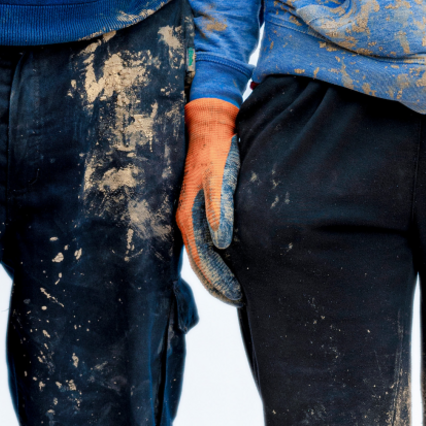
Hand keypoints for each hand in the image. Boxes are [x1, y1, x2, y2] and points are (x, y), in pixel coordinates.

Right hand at [176, 98, 241, 302]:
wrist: (208, 125)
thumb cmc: (216, 152)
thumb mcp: (220, 178)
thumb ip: (221, 210)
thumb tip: (221, 243)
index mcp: (189, 217)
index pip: (204, 260)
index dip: (219, 281)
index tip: (238, 296)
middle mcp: (186, 219)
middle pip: (201, 262)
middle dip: (218, 283)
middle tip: (240, 299)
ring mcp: (190, 212)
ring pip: (201, 252)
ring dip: (216, 272)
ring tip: (234, 287)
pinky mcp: (197, 205)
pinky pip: (204, 240)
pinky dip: (215, 256)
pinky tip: (226, 258)